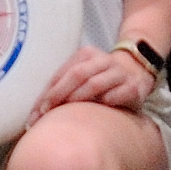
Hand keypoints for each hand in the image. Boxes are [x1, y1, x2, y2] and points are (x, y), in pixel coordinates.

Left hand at [34, 45, 150, 119]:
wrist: (136, 74)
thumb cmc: (100, 81)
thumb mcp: (82, 77)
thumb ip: (62, 88)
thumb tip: (34, 115)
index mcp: (86, 54)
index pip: (62, 73)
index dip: (48, 93)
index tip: (36, 113)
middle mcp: (104, 60)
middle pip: (77, 74)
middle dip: (59, 94)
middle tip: (46, 113)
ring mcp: (120, 73)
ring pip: (96, 83)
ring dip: (78, 98)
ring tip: (67, 113)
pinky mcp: (134, 87)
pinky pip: (119, 94)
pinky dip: (108, 101)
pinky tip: (99, 110)